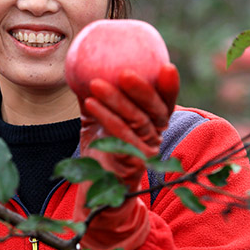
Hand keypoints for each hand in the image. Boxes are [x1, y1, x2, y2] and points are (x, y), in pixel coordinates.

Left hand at [74, 64, 179, 249]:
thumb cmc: (99, 146)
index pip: (165, 102)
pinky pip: (120, 137)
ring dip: (116, 100)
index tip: (166, 66)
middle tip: (125, 72)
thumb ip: (94, 92)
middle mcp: (154, 136)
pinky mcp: (132, 163)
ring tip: (96, 83)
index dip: (170, 86)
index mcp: (151, 122)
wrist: (94, 186)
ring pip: (137, 121)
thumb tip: (80, 63)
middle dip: (143, 89)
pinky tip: (89, 103)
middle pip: (156, 110)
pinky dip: (105, 117)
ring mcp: (145, 151)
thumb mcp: (95, 116)